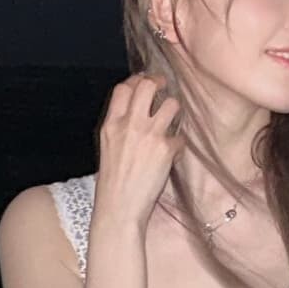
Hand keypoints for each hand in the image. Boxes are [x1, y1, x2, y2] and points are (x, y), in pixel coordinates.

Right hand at [95, 73, 181, 229]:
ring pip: (171, 104)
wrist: (119, 207)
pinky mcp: (166, 149)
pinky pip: (180, 137)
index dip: (136, 80)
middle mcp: (130, 125)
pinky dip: (178, 145)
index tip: (144, 81)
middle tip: (164, 87)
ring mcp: (149, 135)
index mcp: (111, 125)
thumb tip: (136, 111)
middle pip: (147, 85)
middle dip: (158, 82)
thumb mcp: (108, 147)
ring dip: (174, 110)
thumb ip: (120, 126)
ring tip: (172, 120)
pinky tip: (172, 155)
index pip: (124, 88)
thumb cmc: (113, 182)